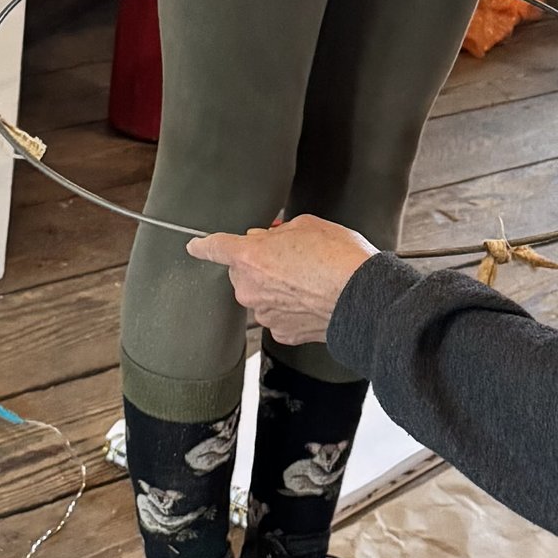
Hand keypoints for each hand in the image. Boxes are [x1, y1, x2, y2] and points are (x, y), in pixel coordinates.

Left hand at [188, 216, 375, 345]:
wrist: (363, 298)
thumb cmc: (339, 258)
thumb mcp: (307, 225)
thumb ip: (279, 232)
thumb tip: (271, 239)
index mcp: (250, 257)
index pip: (215, 247)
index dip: (203, 245)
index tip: (195, 246)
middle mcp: (250, 288)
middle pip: (243, 271)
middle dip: (261, 263)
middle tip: (292, 256)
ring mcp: (265, 313)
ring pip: (261, 295)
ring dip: (277, 286)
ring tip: (310, 279)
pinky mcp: (282, 332)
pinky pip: (278, 315)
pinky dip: (291, 308)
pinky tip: (312, 299)